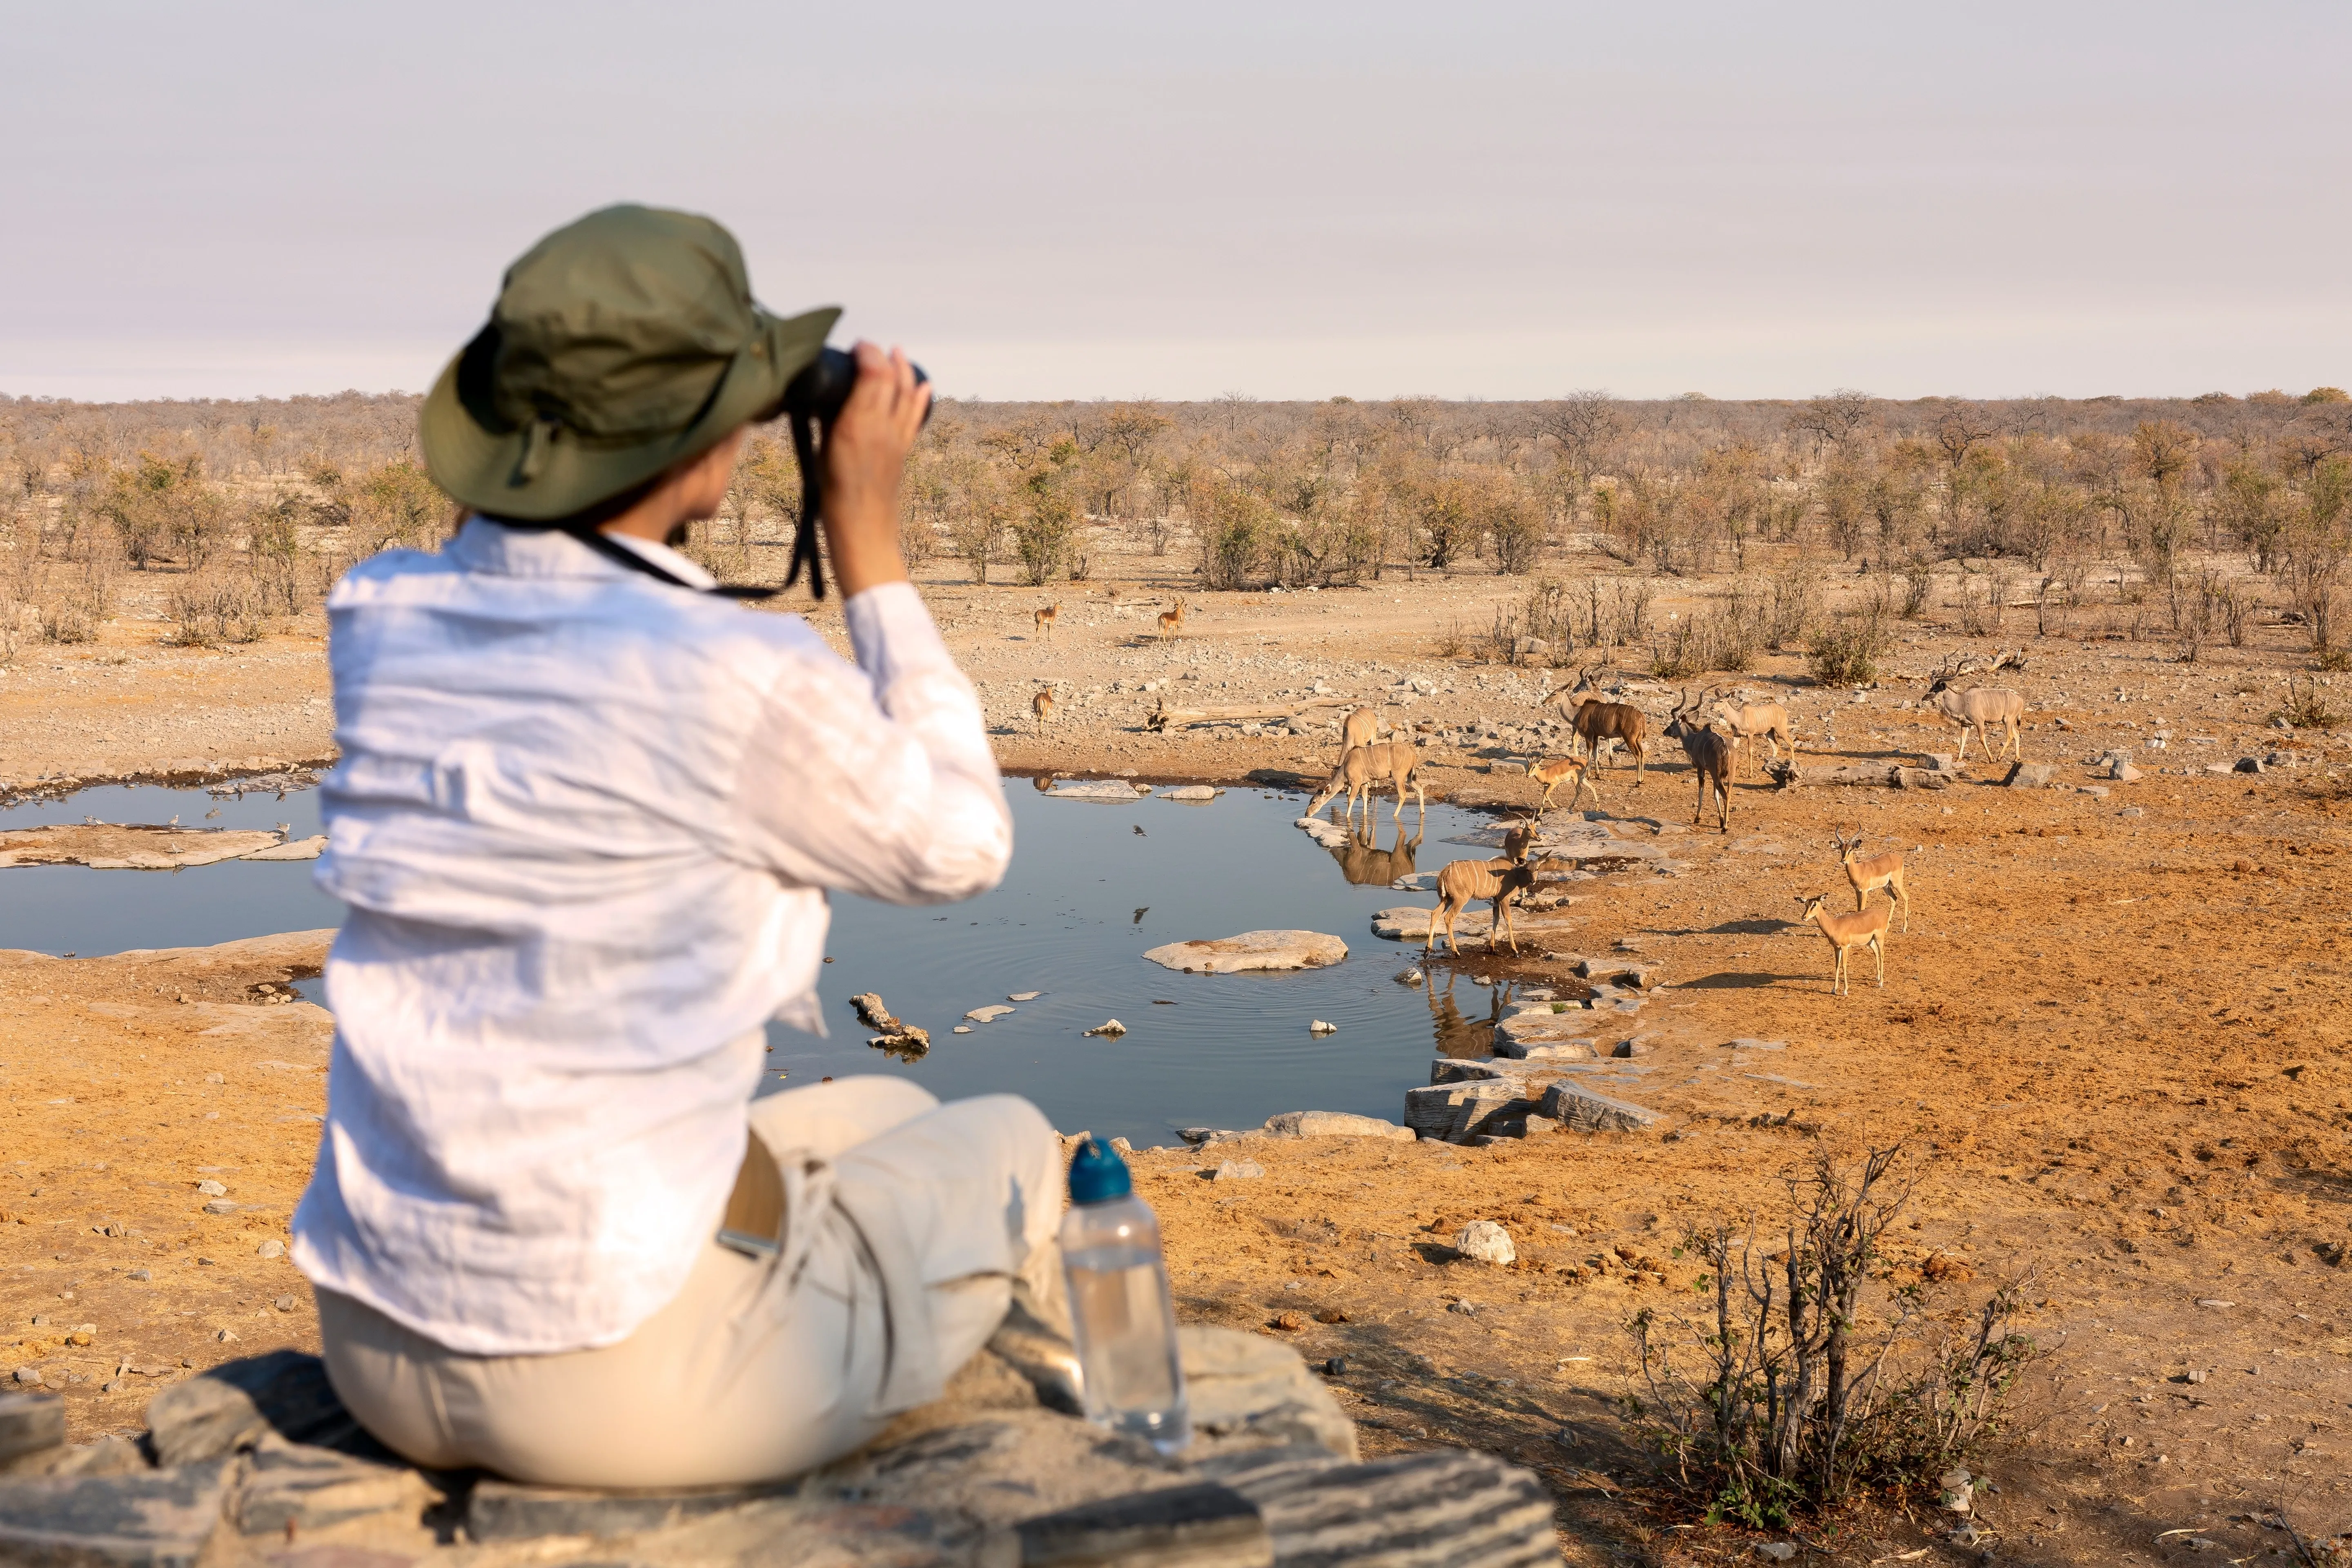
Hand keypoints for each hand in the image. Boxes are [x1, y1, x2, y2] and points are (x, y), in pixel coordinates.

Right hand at [819, 341, 930, 597]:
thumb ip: (826, 421)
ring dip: (904, 370)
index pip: (873, 374)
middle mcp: (882, 427)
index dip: (867, 353)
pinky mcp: (904, 451)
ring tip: (898, 353)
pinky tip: (924, 385)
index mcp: (858, 425)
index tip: (855, 346)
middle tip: (869, 348)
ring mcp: (897, 439)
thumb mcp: (820, 452)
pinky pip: (915, 417)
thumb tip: (826, 396)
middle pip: (892, 379)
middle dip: (882, 357)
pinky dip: (919, 397)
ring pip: (908, 394)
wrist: (862, 530)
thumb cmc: (833, 498)